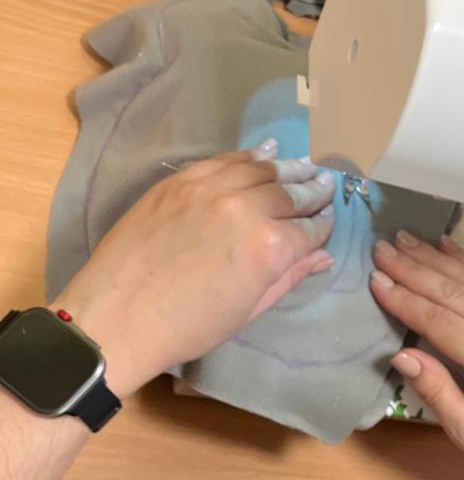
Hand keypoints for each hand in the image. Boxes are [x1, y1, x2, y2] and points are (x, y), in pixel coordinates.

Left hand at [55, 146, 335, 397]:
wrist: (118, 317)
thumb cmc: (189, 327)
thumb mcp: (248, 310)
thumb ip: (289, 276)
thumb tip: (322, 257)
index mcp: (269, 248)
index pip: (309, 229)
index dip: (323, 226)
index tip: (330, 220)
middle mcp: (245, 208)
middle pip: (289, 193)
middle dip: (312, 191)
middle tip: (327, 186)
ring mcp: (209, 189)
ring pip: (259, 169)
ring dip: (287, 167)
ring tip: (304, 165)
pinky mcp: (180, 181)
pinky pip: (223, 160)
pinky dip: (249, 155)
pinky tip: (266, 152)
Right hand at [370, 230, 463, 479]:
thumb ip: (436, 391)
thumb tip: (401, 353)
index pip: (441, 322)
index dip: (405, 300)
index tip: (376, 280)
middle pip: (456, 294)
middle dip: (415, 268)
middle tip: (382, 249)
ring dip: (438, 259)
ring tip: (406, 239)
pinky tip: (448, 249)